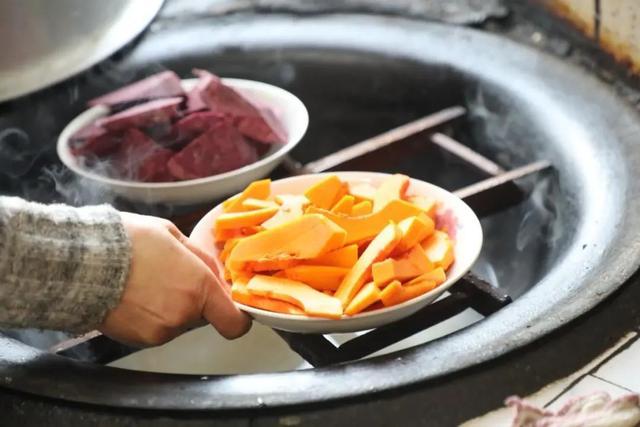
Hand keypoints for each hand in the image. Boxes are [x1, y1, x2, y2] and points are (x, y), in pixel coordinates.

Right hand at [99, 212, 250, 345]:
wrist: (81, 262)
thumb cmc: (127, 242)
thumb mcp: (172, 235)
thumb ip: (200, 258)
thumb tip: (216, 273)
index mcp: (199, 287)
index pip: (234, 322)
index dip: (237, 318)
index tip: (233, 309)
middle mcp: (184, 314)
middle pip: (203, 315)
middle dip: (194, 299)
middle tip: (171, 278)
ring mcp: (161, 331)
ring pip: (178, 322)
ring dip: (170, 307)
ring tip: (146, 284)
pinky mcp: (139, 340)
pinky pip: (157, 329)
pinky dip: (150, 317)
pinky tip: (134, 296)